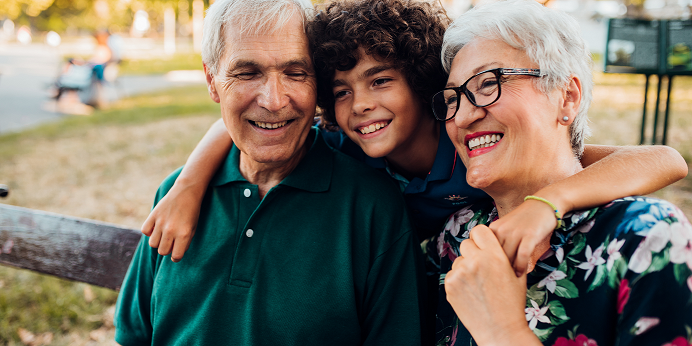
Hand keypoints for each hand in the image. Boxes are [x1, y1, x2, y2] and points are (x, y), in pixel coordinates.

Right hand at [141, 180, 203, 261]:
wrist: (186, 192)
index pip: (176, 256)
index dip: (176, 257)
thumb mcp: (193, 229)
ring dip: (158, 242)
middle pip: (162, 252)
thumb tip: (174, 255)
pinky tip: (156, 227)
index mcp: (184, 234)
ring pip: (153, 244)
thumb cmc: (192, 212)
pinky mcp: (153, 215)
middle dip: (167, 249)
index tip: (176, 253)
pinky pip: (145, 231)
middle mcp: (171, 230)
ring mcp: (161, 222)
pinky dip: (149, 232)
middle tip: (171, 242)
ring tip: (164, 234)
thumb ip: (184, 243)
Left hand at [444, 225, 539, 345]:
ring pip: (458, 260)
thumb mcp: (516, 275)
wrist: (500, 329)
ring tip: (478, 284)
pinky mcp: (450, 285)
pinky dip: (459, 280)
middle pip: (466, 243)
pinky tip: (471, 292)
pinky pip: (452, 274)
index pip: (479, 230)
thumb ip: (504, 255)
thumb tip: (493, 243)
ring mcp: (460, 273)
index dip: (481, 238)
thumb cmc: (512, 303)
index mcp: (494, 256)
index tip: (484, 245)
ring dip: (465, 267)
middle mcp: (475, 261)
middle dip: (473, 253)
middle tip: (481, 267)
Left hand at [489, 199, 554, 276]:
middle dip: (495, 270)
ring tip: (508, 280)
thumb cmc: (524, 220)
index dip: (484, 263)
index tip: (487, 273)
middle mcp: (502, 230)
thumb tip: (488, 262)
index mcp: (493, 229)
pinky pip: (522, 256)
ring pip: (507, 258)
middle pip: (493, 256)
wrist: (543, 205)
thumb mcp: (506, 228)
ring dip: (507, 271)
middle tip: (496, 281)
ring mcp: (515, 232)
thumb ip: (497, 242)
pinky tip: (520, 274)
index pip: (482, 250)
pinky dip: (520, 267)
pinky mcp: (530, 235)